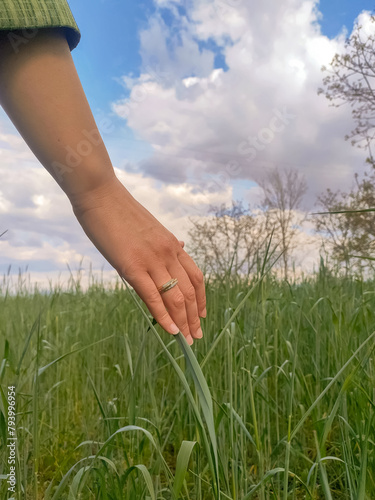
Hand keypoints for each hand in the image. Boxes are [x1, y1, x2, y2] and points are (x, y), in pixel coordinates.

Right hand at [71, 177, 205, 344]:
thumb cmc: (121, 212)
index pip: (195, 277)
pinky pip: (152, 296)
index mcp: (173, 245)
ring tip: (187, 339)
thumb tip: (181, 248)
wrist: (101, 195)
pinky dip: (163, 316)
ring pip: (175, 297)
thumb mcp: (151, 227)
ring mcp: (152, 260)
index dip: (201, 299)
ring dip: (183, 321)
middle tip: (197, 336)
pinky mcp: (132, 266)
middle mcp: (168, 253)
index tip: (202, 316)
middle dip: (194, 317)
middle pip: (189, 291)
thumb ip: (165, 243)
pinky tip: (170, 330)